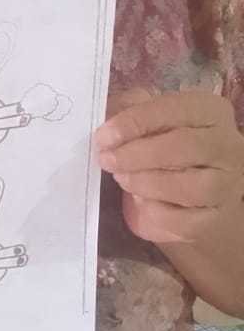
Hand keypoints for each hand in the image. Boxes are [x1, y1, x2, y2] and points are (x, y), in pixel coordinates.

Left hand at [96, 89, 243, 245]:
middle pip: (186, 146)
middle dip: (138, 154)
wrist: (186, 194)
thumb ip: (126, 113)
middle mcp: (227, 146)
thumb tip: (105, 123)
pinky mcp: (215, 220)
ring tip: (122, 179)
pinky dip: (155, 213)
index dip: (135, 122)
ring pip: (190, 186)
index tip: (103, 136)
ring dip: (146, 183)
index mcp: (210, 111)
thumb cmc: (162, 147)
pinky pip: (185, 221)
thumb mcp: (145, 122)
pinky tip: (141, 202)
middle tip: (107, 160)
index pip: (176, 109)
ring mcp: (226, 185)